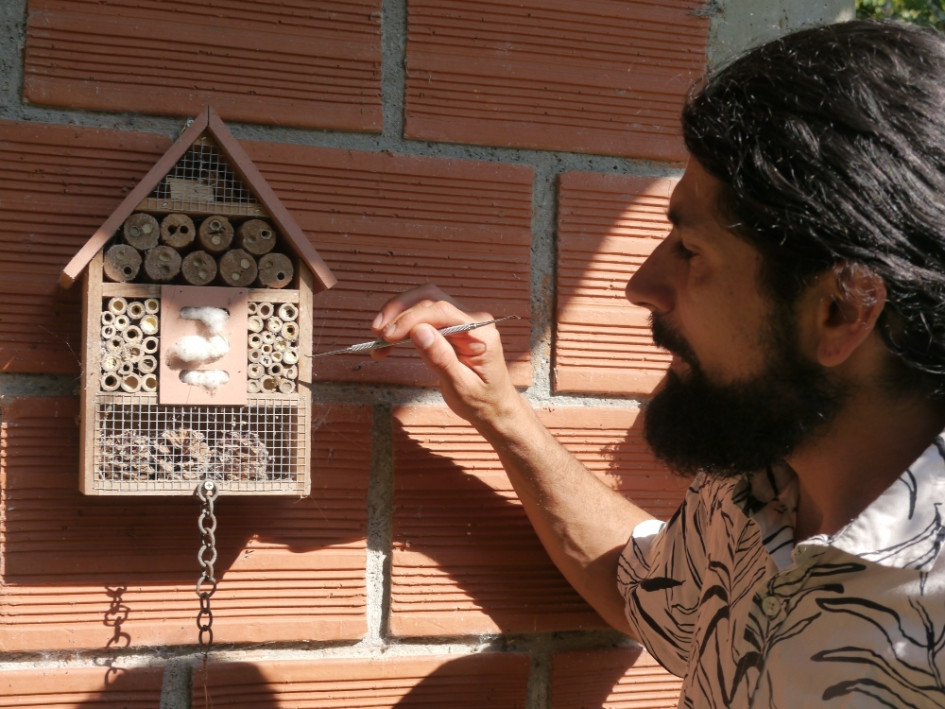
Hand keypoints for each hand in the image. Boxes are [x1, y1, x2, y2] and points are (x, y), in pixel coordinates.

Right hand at [371, 284, 521, 430]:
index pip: (442, 312)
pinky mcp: (450, 326)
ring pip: (423, 303)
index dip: (411, 319)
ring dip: (397, 316)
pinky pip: (423, 317)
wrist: (493, 409)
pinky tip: (387, 344)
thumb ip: (441, 358)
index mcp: (481, 332)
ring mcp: (461, 320)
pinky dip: (403, 326)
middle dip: (400, 312)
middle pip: (430, 299)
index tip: (387, 336)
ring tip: (378, 338)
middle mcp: (472, 319)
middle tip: (377, 333)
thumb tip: (418, 331)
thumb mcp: (460, 387)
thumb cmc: (481, 401)